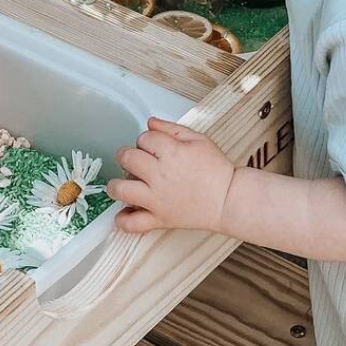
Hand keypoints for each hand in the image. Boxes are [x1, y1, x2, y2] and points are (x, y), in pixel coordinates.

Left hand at [107, 118, 235, 233]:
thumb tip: (150, 122)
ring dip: (115, 185)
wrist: (229, 199)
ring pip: (120, 190)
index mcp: (171, 153)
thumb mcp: (198, 139)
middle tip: (133, 160)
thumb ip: (171, 129)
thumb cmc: (216, 169)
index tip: (152, 146)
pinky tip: (124, 212)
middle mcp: (160, 175)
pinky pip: (132, 224)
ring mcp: (157, 199)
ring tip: (121, 184)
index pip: (144, 138)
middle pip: (127, 158)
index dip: (146, 140)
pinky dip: (123, 221)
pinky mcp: (159, 219)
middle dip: (126, 155)